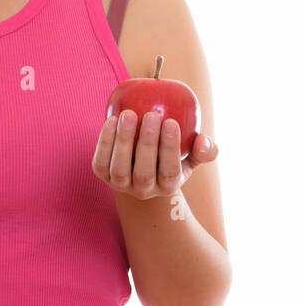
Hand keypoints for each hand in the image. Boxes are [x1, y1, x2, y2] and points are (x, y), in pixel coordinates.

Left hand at [92, 110, 217, 200]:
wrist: (140, 168)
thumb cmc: (171, 158)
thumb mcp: (191, 157)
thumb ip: (204, 150)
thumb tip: (203, 140)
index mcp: (168, 187)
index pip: (170, 171)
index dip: (170, 148)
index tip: (171, 122)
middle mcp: (144, 190)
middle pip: (144, 171)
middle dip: (148, 143)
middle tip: (151, 115)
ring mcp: (121, 185)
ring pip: (120, 168)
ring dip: (123, 140)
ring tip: (128, 114)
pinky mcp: (102, 176)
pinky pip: (101, 161)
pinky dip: (104, 142)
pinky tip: (111, 120)